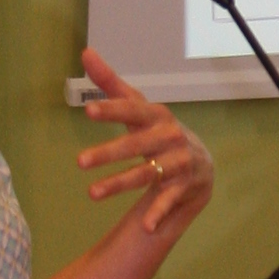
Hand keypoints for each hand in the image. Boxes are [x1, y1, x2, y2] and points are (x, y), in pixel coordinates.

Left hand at [77, 48, 213, 245]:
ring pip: (147, 174)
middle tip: (79, 161)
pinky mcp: (184, 187)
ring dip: (120, 184)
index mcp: (157, 115)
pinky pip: (169, 200)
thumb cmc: (158, 131)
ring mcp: (179, 162)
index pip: (132, 110)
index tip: (88, 111)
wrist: (200, 163)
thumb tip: (86, 52)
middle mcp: (170, 137)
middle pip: (136, 145)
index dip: (112, 110)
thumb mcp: (138, 106)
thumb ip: (110, 82)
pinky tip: (145, 227)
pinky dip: (159, 213)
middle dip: (108, 153)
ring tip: (91, 194)